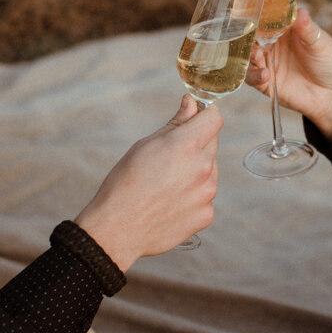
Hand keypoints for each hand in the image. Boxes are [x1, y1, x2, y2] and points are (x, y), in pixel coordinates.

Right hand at [75, 95, 220, 267]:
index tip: (196, 119)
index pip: (214, 119)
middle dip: (196, 145)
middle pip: (212, 144)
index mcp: (186, 146)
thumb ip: (176, 123)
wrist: (117, 229)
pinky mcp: (206, 215)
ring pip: (210, 171)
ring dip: (196, 171)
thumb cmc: (124, 184)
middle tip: (169, 158)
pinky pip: (205, 197)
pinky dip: (192, 197)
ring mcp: (207, 194)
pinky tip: (170, 203)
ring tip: (166, 184)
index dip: (205, 115)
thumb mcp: (145, 145)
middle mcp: (203, 168)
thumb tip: (191, 103)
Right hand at [248, 7, 331, 140]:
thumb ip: (307, 29)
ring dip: (248, 55)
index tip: (250, 11)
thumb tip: (300, 12)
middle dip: (246, 36)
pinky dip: (255, 75)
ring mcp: (267, 63)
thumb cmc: (331, 62)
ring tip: (258, 56)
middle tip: (250, 37)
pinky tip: (265, 74)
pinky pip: (252, 78)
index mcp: (283, 29)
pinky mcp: (266, 83)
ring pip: (248, 57)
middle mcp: (271, 44)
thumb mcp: (320, 43)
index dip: (255, 14)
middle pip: (250, 37)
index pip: (264, 18)